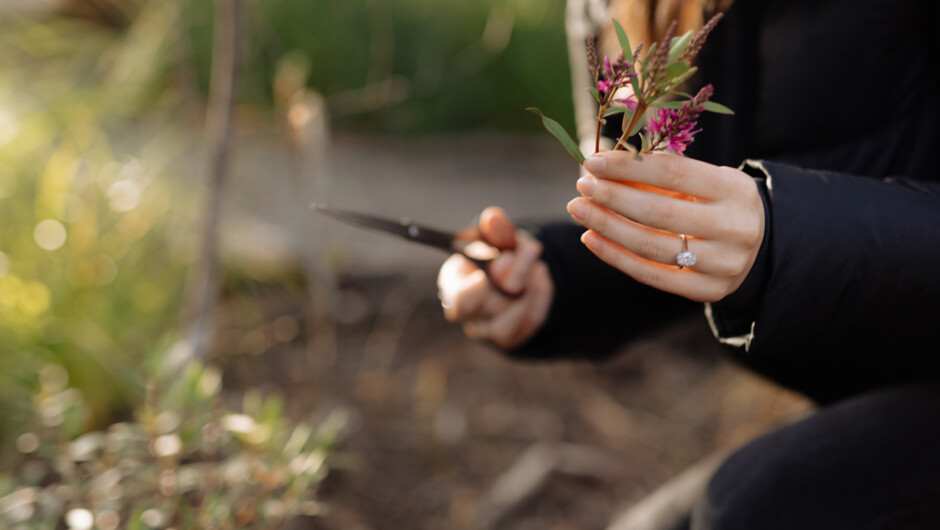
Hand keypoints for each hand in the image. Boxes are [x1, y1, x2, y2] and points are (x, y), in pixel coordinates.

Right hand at [437, 207, 553, 348]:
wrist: (513, 268)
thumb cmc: (494, 251)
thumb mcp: (493, 236)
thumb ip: (494, 229)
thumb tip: (493, 218)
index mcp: (453, 285)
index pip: (458, 301)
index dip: (476, 289)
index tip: (499, 261)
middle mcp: (467, 314)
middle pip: (488, 308)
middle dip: (513, 277)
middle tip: (529, 248)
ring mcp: (489, 329)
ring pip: (507, 323)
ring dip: (528, 291)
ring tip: (537, 264)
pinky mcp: (514, 335)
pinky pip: (530, 322)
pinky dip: (541, 296)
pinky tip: (542, 274)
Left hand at [566, 151, 763, 302]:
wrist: (758, 245)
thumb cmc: (716, 203)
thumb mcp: (701, 181)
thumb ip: (658, 176)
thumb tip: (601, 168)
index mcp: (734, 190)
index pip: (674, 173)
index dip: (630, 167)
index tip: (594, 161)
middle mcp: (734, 227)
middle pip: (660, 211)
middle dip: (613, 197)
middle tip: (582, 186)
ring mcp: (723, 263)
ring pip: (652, 246)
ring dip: (607, 226)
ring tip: (578, 209)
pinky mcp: (708, 290)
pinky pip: (652, 275)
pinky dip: (615, 256)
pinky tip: (590, 238)